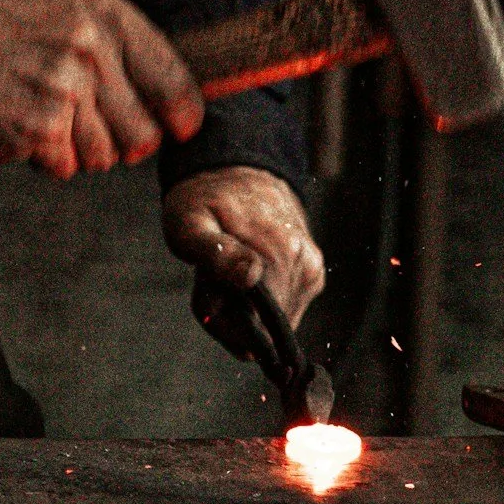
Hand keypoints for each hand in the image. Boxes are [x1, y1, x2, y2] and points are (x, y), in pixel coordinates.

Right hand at [0, 0, 202, 177]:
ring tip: (42, 120)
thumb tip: (166, 97)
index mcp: (105, 13)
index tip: (178, 127)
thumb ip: (112, 42)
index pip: (173, 79)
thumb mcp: (61, 8)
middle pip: (143, 131)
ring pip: (105, 155)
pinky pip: (66, 166)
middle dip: (119, 142)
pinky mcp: (41, 124)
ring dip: (77, 152)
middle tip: (84, 128)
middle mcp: (93, 46)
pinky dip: (45, 160)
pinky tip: (20, 132)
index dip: (180, 113)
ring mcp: (68, 86)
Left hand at [162, 169, 325, 326]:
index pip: (253, 330)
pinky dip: (260, 301)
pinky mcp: (313, 274)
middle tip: (212, 281)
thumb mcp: (190, 223)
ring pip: (274, 321)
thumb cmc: (205, 202)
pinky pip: (284, 308)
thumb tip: (250, 277)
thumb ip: (215, 254)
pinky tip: (245, 275)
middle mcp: (303, 267)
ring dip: (245, 309)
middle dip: (232, 316)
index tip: (207, 296)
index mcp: (276, 257)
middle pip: (265, 328)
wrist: (237, 173)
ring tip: (227, 273)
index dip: (224, 323)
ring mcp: (311, 272)